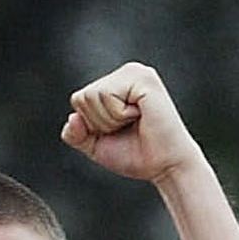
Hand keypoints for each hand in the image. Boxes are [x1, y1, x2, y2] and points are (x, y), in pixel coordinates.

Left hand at [60, 61, 203, 182]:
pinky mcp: (143, 78)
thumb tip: (73, 118)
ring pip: (93, 95)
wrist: (165, 167)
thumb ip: (76, 134)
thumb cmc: (137, 155)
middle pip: (82, 97)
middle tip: (128, 128)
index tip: (119, 131)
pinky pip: (108, 95)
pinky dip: (119, 115)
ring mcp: (136, 73)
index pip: (79, 100)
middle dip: (100, 122)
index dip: (92, 125)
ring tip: (135, 122)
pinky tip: (140, 116)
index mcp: (116, 83)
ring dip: (111, 120)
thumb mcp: (97, 146)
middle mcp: (127, 73)